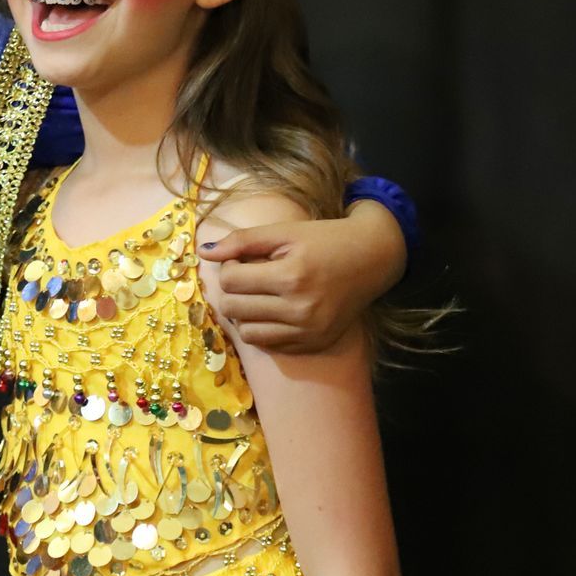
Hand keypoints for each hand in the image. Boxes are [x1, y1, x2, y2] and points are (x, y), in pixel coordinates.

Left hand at [197, 203, 405, 354]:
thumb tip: (203, 251)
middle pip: (234, 308)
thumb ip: (242, 241)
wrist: (372, 259)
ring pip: (246, 332)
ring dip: (244, 312)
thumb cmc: (324, 240)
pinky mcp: (314, 344)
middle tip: (250, 276)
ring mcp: (308, 331)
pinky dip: (263, 328)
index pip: (230, 281)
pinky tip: (275, 309)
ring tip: (260, 294)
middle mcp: (300, 309)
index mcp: (291, 276)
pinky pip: (268, 344)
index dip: (229, 267)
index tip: (244, 260)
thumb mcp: (284, 231)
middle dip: (234, 290)